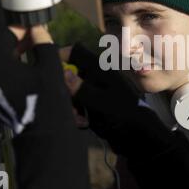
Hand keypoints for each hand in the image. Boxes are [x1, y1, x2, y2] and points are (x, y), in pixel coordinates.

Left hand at [0, 28, 74, 133]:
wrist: (44, 134)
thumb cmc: (48, 99)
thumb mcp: (50, 66)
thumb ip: (43, 43)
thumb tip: (37, 30)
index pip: (4, 34)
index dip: (20, 28)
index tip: (33, 28)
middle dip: (14, 42)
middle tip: (33, 40)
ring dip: (10, 56)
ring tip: (30, 56)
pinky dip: (7, 71)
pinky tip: (24, 73)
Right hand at [67, 43, 174, 157]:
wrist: (140, 137)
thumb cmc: (124, 115)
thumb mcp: (101, 102)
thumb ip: (81, 88)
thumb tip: (63, 73)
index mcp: (100, 70)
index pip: (76, 52)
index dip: (60, 56)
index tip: (48, 72)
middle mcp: (96, 77)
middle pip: (69, 74)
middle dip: (64, 89)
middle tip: (66, 105)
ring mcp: (95, 91)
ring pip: (71, 91)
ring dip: (70, 105)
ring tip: (79, 119)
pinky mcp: (94, 105)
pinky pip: (77, 105)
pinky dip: (77, 113)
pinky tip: (83, 124)